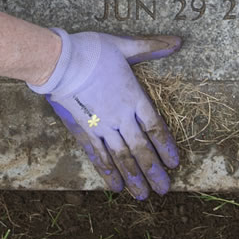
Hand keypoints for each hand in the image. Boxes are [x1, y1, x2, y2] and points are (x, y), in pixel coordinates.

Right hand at [29, 28, 180, 198]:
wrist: (60, 62)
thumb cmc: (92, 51)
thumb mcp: (124, 45)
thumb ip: (151, 47)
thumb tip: (178, 42)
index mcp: (133, 97)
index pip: (155, 127)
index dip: (166, 146)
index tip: (174, 163)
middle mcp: (121, 117)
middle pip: (141, 149)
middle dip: (153, 171)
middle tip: (163, 190)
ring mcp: (102, 126)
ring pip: (121, 157)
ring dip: (133, 177)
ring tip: (142, 196)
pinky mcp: (84, 130)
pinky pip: (98, 155)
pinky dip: (107, 172)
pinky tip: (115, 186)